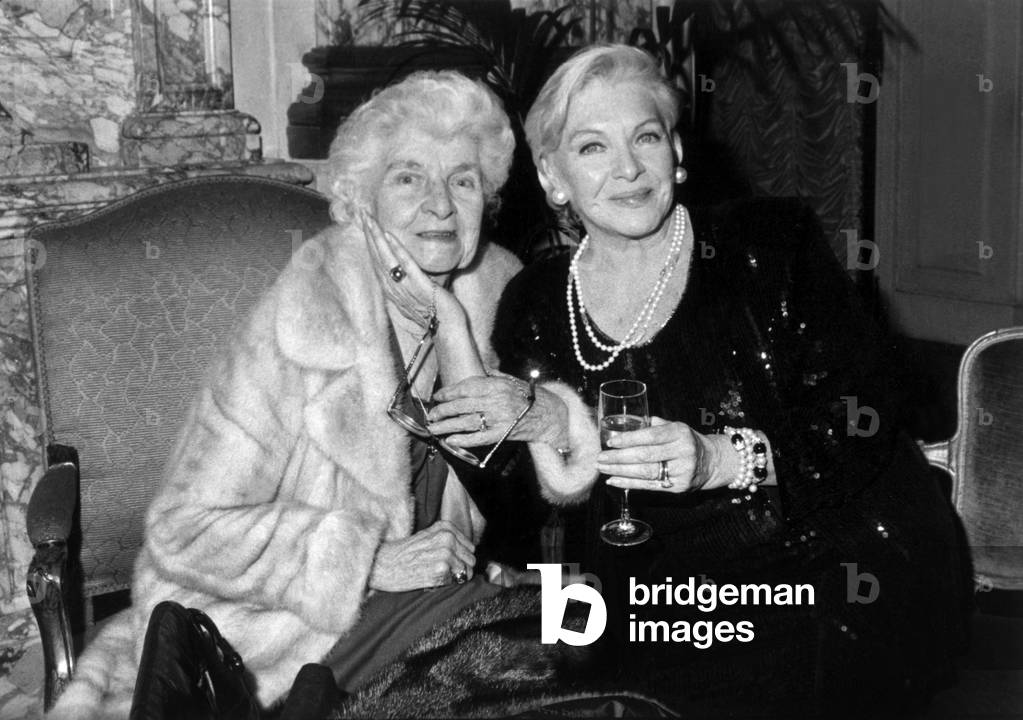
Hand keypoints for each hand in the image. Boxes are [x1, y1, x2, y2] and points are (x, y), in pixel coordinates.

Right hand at [360, 209, 459, 327]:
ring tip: (370, 220)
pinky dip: (397, 250)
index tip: (365, 224)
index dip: (370, 242)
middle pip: (377, 257)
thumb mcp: (415, 295)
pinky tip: (390, 236)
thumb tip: (402, 269)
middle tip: (362, 214)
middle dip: (369, 235)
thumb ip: (406, 282)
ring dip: (377, 238)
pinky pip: (406, 266)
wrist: (446, 329)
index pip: (377, 262)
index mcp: (392, 290)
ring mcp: (404, 288)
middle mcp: (393, 289)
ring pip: (386, 259)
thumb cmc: (433, 312)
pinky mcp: (419, 286)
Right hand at [368, 520, 475, 591]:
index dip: (461, 557)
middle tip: (444, 571)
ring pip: (468, 570)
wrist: (384, 564)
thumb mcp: (427, 536)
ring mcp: (446, 553)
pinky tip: (433, 579)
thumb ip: (448, 539)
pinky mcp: (442, 570)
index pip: (470, 546)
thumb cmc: (404, 553)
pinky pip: (458, 581)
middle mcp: (448, 538)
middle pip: (471, 558)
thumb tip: (469, 552)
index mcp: (445, 528)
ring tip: (438, 575)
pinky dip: (448, 583)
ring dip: (456, 577)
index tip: (448, 561)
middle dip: (461, 567)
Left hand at [427, 371, 568, 448]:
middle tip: (431, 415)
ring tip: (434, 429)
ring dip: (447, 426)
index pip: (466, 387)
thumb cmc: (527, 395)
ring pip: (467, 422)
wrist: (549, 414)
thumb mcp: (510, 379)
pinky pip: (479, 438)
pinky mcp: (502, 434)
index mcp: (496, 385)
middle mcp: (496, 401)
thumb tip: (476, 368)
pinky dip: (464, 440)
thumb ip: (491, 375)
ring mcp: (499, 419)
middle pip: (462, 405)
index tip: (438, 397)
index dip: (449, 393)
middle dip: (443, 410)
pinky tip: (451, 440)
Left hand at [597, 417, 724, 493]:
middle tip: (600, 457)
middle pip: (645, 456)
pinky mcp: (678, 487)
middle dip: (619, 458)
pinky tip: (613, 480)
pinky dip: (628, 483)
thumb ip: (652, 425)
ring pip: (645, 472)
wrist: (710, 461)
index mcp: (679, 432)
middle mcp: (682, 451)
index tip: (611, 442)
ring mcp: (681, 471)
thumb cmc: (685, 440)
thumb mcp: (675, 427)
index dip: (629, 439)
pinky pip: (649, 486)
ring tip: (603, 468)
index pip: (650, 436)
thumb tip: (625, 422)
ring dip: (620, 471)